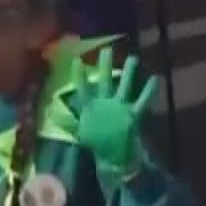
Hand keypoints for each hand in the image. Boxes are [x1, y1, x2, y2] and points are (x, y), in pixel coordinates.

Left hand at [75, 51, 159, 184]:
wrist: (114, 156)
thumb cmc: (95, 143)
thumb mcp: (79, 133)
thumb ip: (67, 122)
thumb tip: (50, 113)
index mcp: (91, 107)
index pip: (83, 89)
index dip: (80, 76)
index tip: (77, 60)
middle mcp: (106, 103)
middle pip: (105, 81)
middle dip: (105, 66)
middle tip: (106, 49)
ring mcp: (120, 107)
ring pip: (125, 87)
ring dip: (129, 73)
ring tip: (133, 58)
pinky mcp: (132, 115)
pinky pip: (142, 101)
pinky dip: (148, 91)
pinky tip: (155, 79)